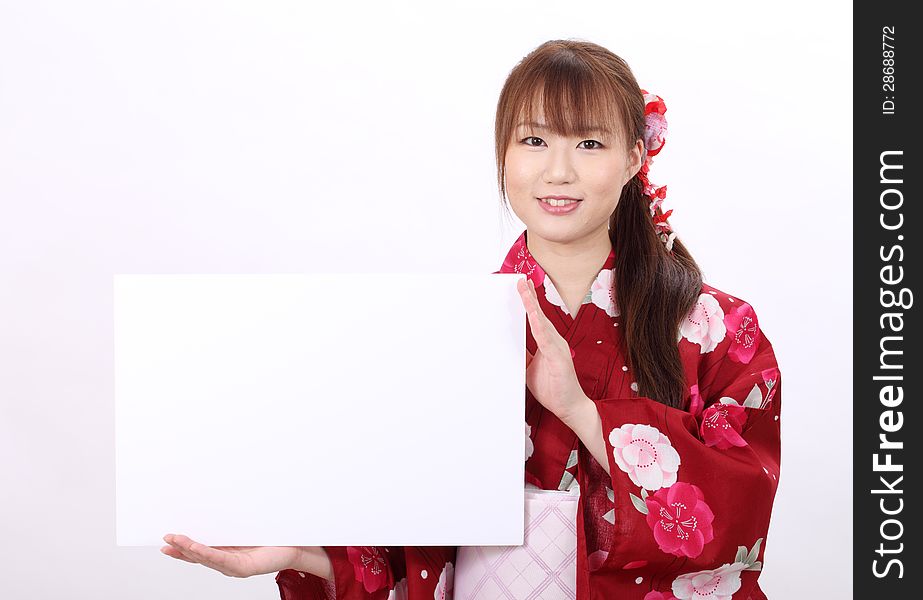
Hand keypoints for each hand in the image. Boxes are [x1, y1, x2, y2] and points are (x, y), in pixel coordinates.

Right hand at [160, 533, 300, 577]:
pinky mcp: (245, 568)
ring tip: (175, 542)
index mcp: (226, 551)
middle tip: (165, 539)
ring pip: (207, 558)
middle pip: (198, 556)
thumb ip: (231, 519)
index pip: (199, 550)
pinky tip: (197, 549)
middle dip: (180, 548)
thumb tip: (216, 499)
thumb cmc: (274, 536)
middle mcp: (228, 562)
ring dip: (189, 550)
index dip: (182, 547)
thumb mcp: (247, 525)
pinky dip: (208, 554)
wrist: (296, 546)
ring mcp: (235, 567)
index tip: (167, 540)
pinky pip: (223, 560)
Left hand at [516, 277, 590, 426]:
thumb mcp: (530, 368)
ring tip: (524, 289)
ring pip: (541, 321)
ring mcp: (557, 347)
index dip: (527, 302)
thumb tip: (509, 346)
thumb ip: (523, 355)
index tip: (519, 286)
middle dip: (528, 296)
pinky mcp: (558, 357)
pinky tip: (533, 314)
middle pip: (538, 314)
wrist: (569, 406)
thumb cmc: (553, 387)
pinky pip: (546, 339)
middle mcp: (553, 340)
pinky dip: (539, 325)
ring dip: (532, 305)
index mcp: (547, 342)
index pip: (535, 318)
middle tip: (519, 279)